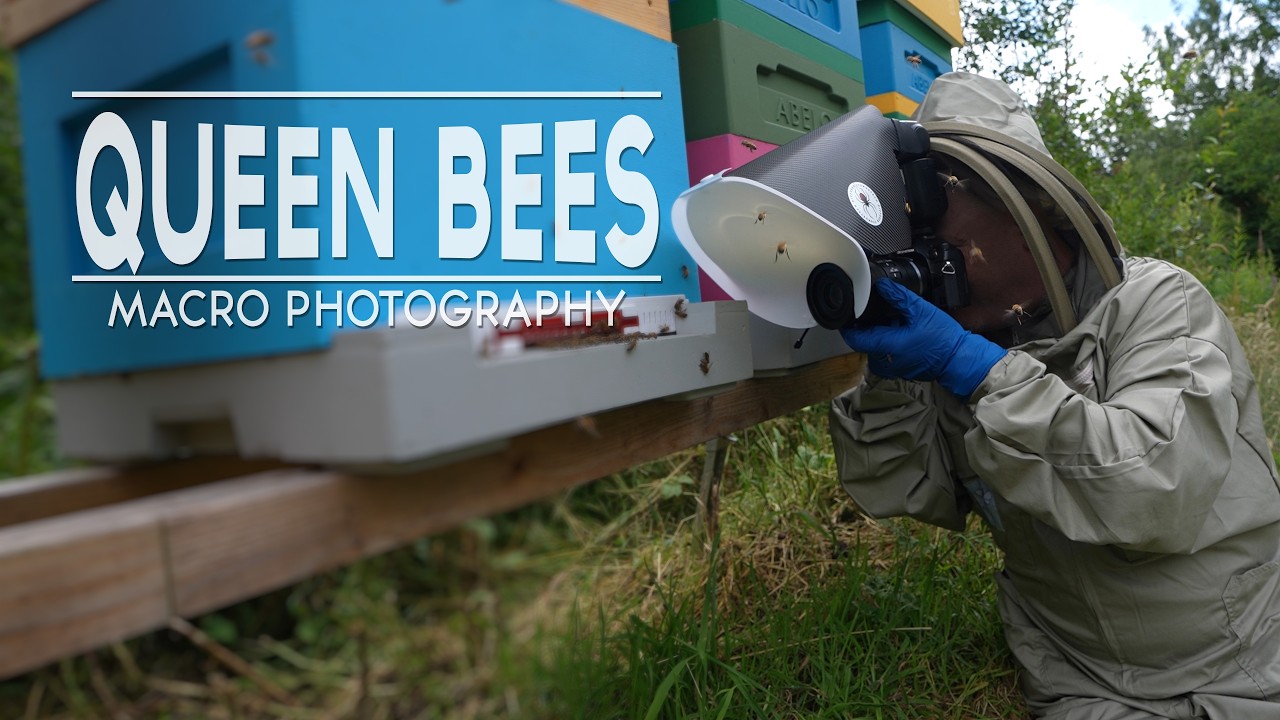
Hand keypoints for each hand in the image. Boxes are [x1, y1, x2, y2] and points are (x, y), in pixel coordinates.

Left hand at [841, 279, 1006, 398]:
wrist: (959, 360)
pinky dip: (887, 340)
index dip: (847, 324)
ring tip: (890, 318)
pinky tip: (899, 329)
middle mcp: (884, 360)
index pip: (854, 338)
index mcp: (887, 346)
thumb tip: (883, 286)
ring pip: (873, 346)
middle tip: (872, 310)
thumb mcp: (921, 311)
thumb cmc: (943, 339)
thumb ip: (899, 297)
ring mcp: (891, 367)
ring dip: (877, 332)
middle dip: (865, 325)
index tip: (847, 312)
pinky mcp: (898, 368)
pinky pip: (884, 353)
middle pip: (863, 341)